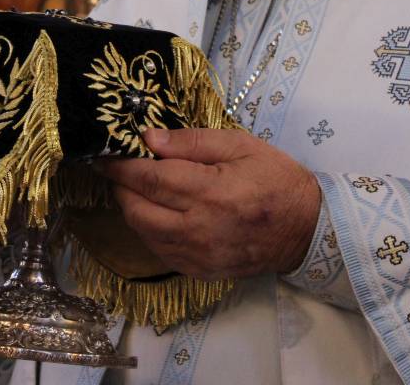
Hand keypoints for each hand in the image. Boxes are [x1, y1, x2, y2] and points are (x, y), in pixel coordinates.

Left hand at [96, 127, 320, 280]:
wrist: (306, 229)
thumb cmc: (275, 179)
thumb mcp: (239, 145)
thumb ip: (191, 141)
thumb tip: (148, 139)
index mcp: (210, 192)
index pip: (148, 178)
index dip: (120, 166)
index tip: (103, 155)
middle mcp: (198, 229)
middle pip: (136, 209)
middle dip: (121, 187)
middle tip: (119, 169)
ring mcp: (197, 255)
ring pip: (143, 232)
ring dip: (132, 208)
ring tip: (137, 188)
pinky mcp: (198, 271)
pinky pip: (159, 251)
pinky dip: (149, 230)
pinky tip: (157, 212)